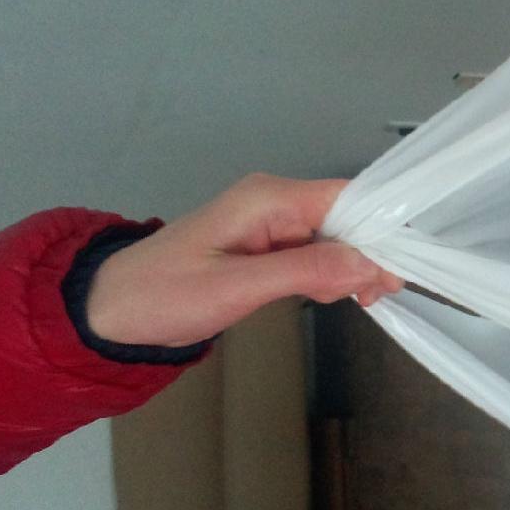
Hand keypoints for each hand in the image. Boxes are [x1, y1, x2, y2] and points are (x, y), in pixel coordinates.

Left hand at [86, 174, 403, 347]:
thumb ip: (303, 271)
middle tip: (378, 297)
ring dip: (351, 267)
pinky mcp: (267, 246)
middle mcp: (274, 202)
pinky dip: (330, 274)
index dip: (380, 229)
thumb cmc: (164, 295)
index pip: (346, 198)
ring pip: (336, 237)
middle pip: (347, 217)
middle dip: (369, 254)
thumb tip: (367, 263)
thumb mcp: (235, 287)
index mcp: (268, 199)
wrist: (110, 311)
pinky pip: (316, 251)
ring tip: (354, 302)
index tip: (399, 269)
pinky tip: (330, 296)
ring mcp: (271, 223)